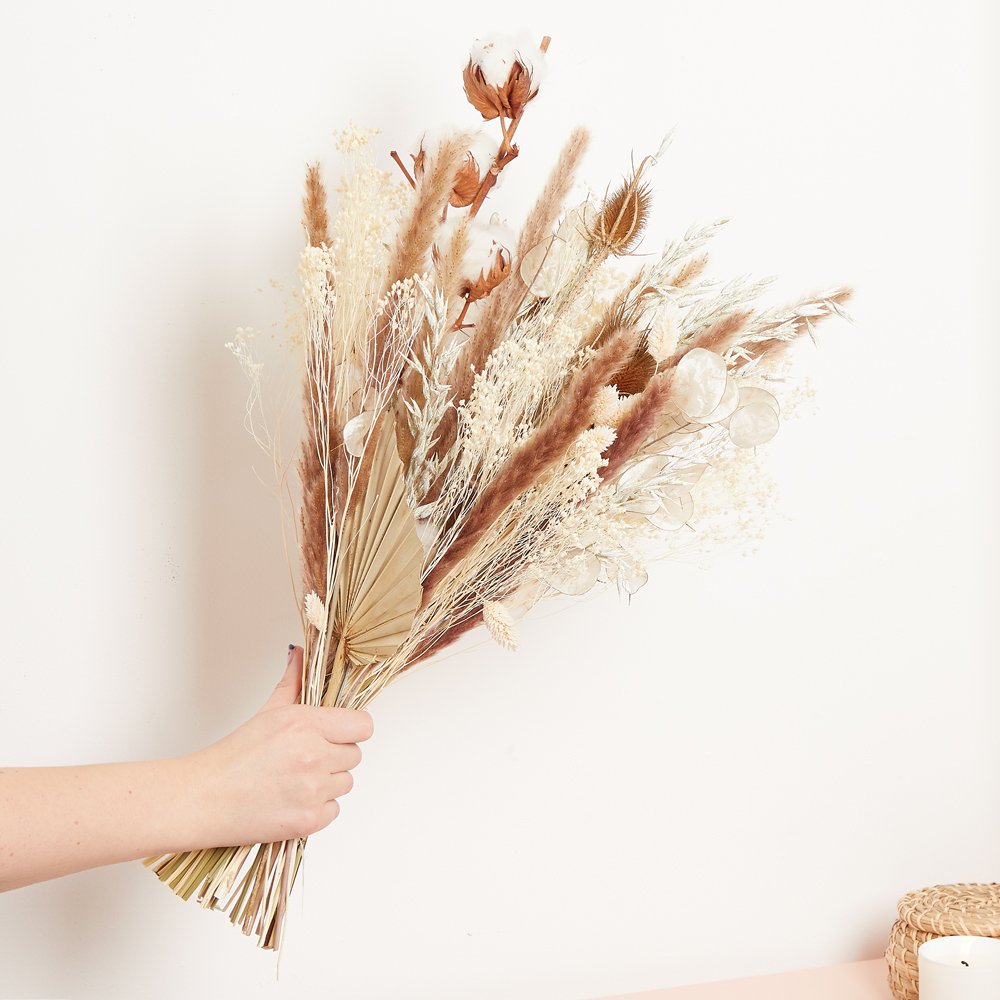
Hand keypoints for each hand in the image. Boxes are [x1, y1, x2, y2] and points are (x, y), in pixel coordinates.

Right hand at [188, 646, 373, 845]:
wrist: (201, 800)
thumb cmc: (231, 758)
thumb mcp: (267, 713)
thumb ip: (292, 682)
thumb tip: (300, 655)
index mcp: (305, 724)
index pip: (363, 726)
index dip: (352, 729)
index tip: (339, 734)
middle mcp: (314, 755)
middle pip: (355, 755)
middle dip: (334, 756)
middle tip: (304, 759)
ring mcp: (313, 790)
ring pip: (346, 783)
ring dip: (327, 783)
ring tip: (294, 780)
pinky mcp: (309, 820)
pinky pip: (334, 810)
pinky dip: (318, 808)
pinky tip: (291, 800)